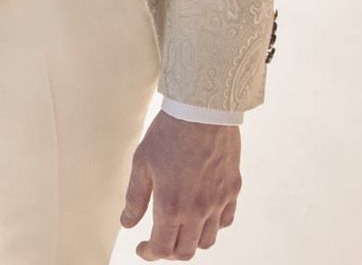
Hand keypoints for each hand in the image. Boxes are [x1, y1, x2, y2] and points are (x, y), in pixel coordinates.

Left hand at [119, 110, 241, 259]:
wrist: (203, 110)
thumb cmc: (168, 134)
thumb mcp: (142, 163)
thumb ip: (135, 198)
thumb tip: (128, 223)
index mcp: (171, 206)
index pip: (161, 248)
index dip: (149, 253)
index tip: (142, 248)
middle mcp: (197, 210)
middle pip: (185, 251)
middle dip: (169, 251)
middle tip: (159, 241)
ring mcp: (218, 201)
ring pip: (208, 241)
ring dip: (192, 241)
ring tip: (181, 228)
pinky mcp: (233, 189)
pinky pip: (226, 220)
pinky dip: (213, 225)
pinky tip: (203, 214)